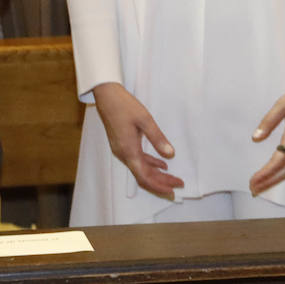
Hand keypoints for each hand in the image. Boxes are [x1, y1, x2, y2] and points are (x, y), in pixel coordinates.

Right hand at [91, 82, 183, 198]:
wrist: (106, 95)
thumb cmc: (124, 106)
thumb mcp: (145, 120)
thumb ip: (158, 139)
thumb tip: (170, 154)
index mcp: (129, 151)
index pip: (145, 177)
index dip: (160, 186)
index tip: (175, 188)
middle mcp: (123, 154)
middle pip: (143, 176)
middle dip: (161, 182)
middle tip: (178, 184)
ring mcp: (121, 150)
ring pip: (140, 169)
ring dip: (156, 175)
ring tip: (172, 177)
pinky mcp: (121, 145)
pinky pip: (136, 161)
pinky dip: (149, 165)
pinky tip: (161, 164)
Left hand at [248, 76, 284, 194]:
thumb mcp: (282, 104)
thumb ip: (268, 123)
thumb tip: (255, 139)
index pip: (278, 162)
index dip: (265, 174)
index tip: (252, 182)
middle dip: (269, 182)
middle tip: (253, 190)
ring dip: (276, 178)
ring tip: (261, 185)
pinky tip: (277, 172)